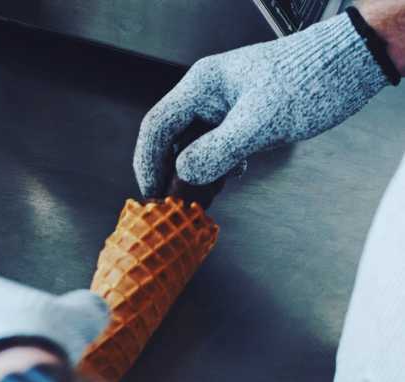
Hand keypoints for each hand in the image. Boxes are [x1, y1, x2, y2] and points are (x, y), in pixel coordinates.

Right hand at [134, 11, 392, 197]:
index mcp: (202, 86)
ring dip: (194, 171)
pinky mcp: (238, 116)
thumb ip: (218, 150)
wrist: (348, 65)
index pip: (157, 126)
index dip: (148, 163)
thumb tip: (184, 174)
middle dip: (169, 171)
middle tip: (174, 202)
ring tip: (203, 194)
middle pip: (170, 137)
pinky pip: (215, 144)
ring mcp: (222, 105)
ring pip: (193, 144)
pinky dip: (217, 164)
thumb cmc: (309, 83)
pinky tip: (232, 173)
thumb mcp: (261, 123)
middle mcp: (206, 95)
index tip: (152, 194)